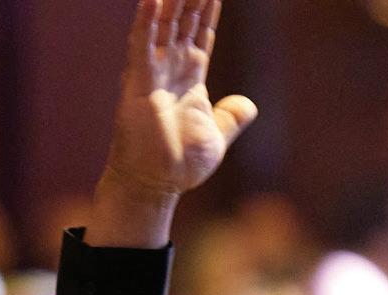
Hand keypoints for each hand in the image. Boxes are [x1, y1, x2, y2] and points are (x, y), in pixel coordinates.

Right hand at [91, 0, 256, 247]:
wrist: (158, 184)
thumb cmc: (181, 162)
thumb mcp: (217, 135)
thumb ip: (232, 117)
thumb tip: (247, 105)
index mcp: (190, 78)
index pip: (200, 34)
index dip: (207, 11)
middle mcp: (170, 69)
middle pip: (182, 21)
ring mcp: (153, 73)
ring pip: (163, 25)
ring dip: (170, 1)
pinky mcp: (139, 83)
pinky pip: (142, 45)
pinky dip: (147, 21)